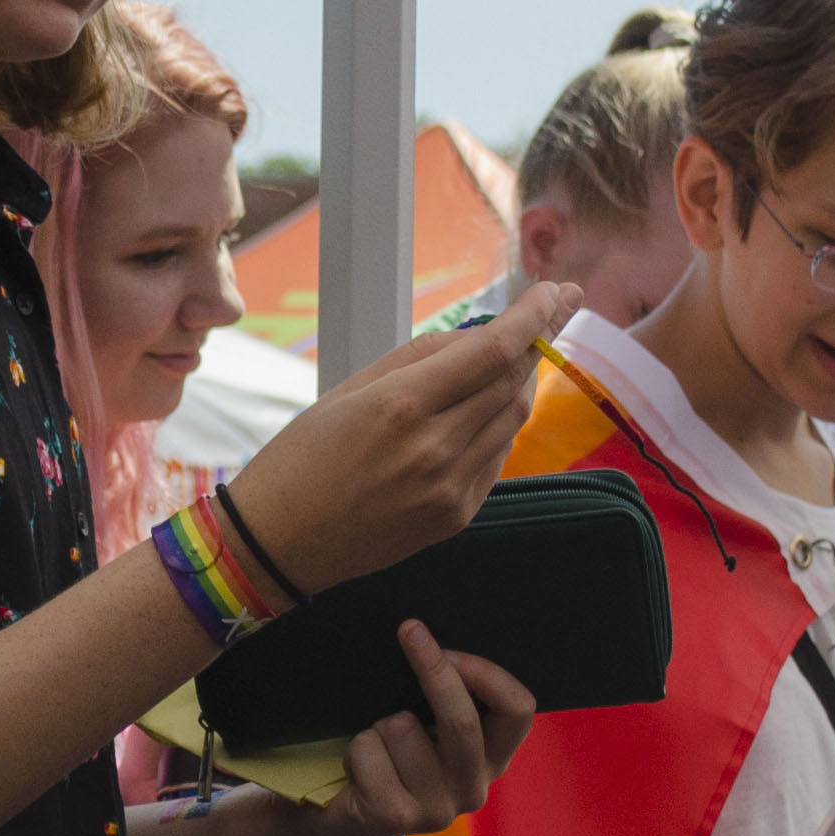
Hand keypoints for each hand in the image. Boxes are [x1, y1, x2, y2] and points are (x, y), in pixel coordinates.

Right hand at [222, 287, 574, 595]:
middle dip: (538, 343)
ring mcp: (451, 487)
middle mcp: (435, 448)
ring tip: (508, 362)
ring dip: (518, 384)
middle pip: (514, 383)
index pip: (494, 351)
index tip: (554, 292)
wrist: (280, 543)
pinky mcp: (456, 516)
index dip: (534, 317)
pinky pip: (497, 458)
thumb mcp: (350, 389)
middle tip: (551, 313)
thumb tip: (480, 336)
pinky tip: (477, 416)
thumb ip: (420, 358)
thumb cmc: (302, 458)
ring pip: (513, 420)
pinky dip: (498, 427)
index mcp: (401, 405)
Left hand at [296, 623, 539, 835]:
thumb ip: (445, 697)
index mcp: (492, 759)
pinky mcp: (395, 818)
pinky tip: (359, 772)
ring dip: (378, 726)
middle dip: (434, 670)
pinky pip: (369, 750)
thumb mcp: (428, 725)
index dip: (487, 673)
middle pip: (462, 720)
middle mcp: (473, 789)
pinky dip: (355, 748)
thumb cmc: (391, 756)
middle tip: (409, 630)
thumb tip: (431, 635)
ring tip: (377, 749)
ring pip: (402, 729)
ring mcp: (437, 809)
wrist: (343, 813)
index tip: (449, 647)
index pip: (517, 710)